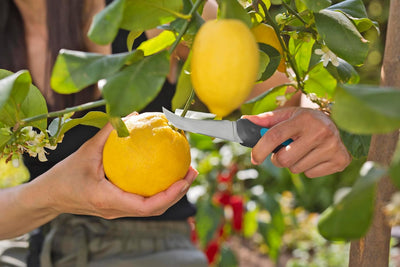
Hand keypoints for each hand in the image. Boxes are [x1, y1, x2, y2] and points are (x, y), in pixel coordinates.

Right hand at [39, 123, 197, 218]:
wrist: (50, 196)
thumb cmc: (64, 175)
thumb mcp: (85, 151)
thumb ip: (109, 132)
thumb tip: (132, 113)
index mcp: (109, 200)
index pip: (146, 206)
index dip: (169, 195)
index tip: (184, 180)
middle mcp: (116, 210)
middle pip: (155, 210)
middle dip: (178, 193)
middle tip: (192, 172)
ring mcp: (118, 212)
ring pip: (151, 208)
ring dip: (171, 194)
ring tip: (185, 173)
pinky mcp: (117, 207)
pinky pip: (142, 202)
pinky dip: (157, 191)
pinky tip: (164, 173)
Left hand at [243, 107, 351, 177]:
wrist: (341, 123)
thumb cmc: (307, 120)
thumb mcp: (288, 115)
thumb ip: (265, 120)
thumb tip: (244, 122)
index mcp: (304, 118)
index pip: (275, 136)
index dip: (260, 149)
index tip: (254, 158)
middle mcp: (320, 131)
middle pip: (284, 159)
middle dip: (278, 159)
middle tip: (284, 151)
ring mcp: (332, 147)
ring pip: (296, 169)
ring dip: (294, 163)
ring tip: (303, 150)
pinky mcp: (341, 160)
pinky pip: (310, 174)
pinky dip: (308, 168)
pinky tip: (315, 155)